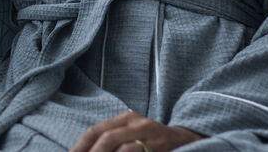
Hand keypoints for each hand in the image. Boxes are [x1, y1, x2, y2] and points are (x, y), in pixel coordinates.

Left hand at [68, 111, 202, 151]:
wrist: (188, 141)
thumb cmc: (154, 142)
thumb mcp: (133, 134)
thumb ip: (112, 140)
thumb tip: (84, 151)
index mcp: (125, 118)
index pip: (94, 131)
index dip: (79, 147)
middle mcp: (137, 122)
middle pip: (104, 138)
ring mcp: (149, 135)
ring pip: (119, 146)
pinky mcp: (158, 147)